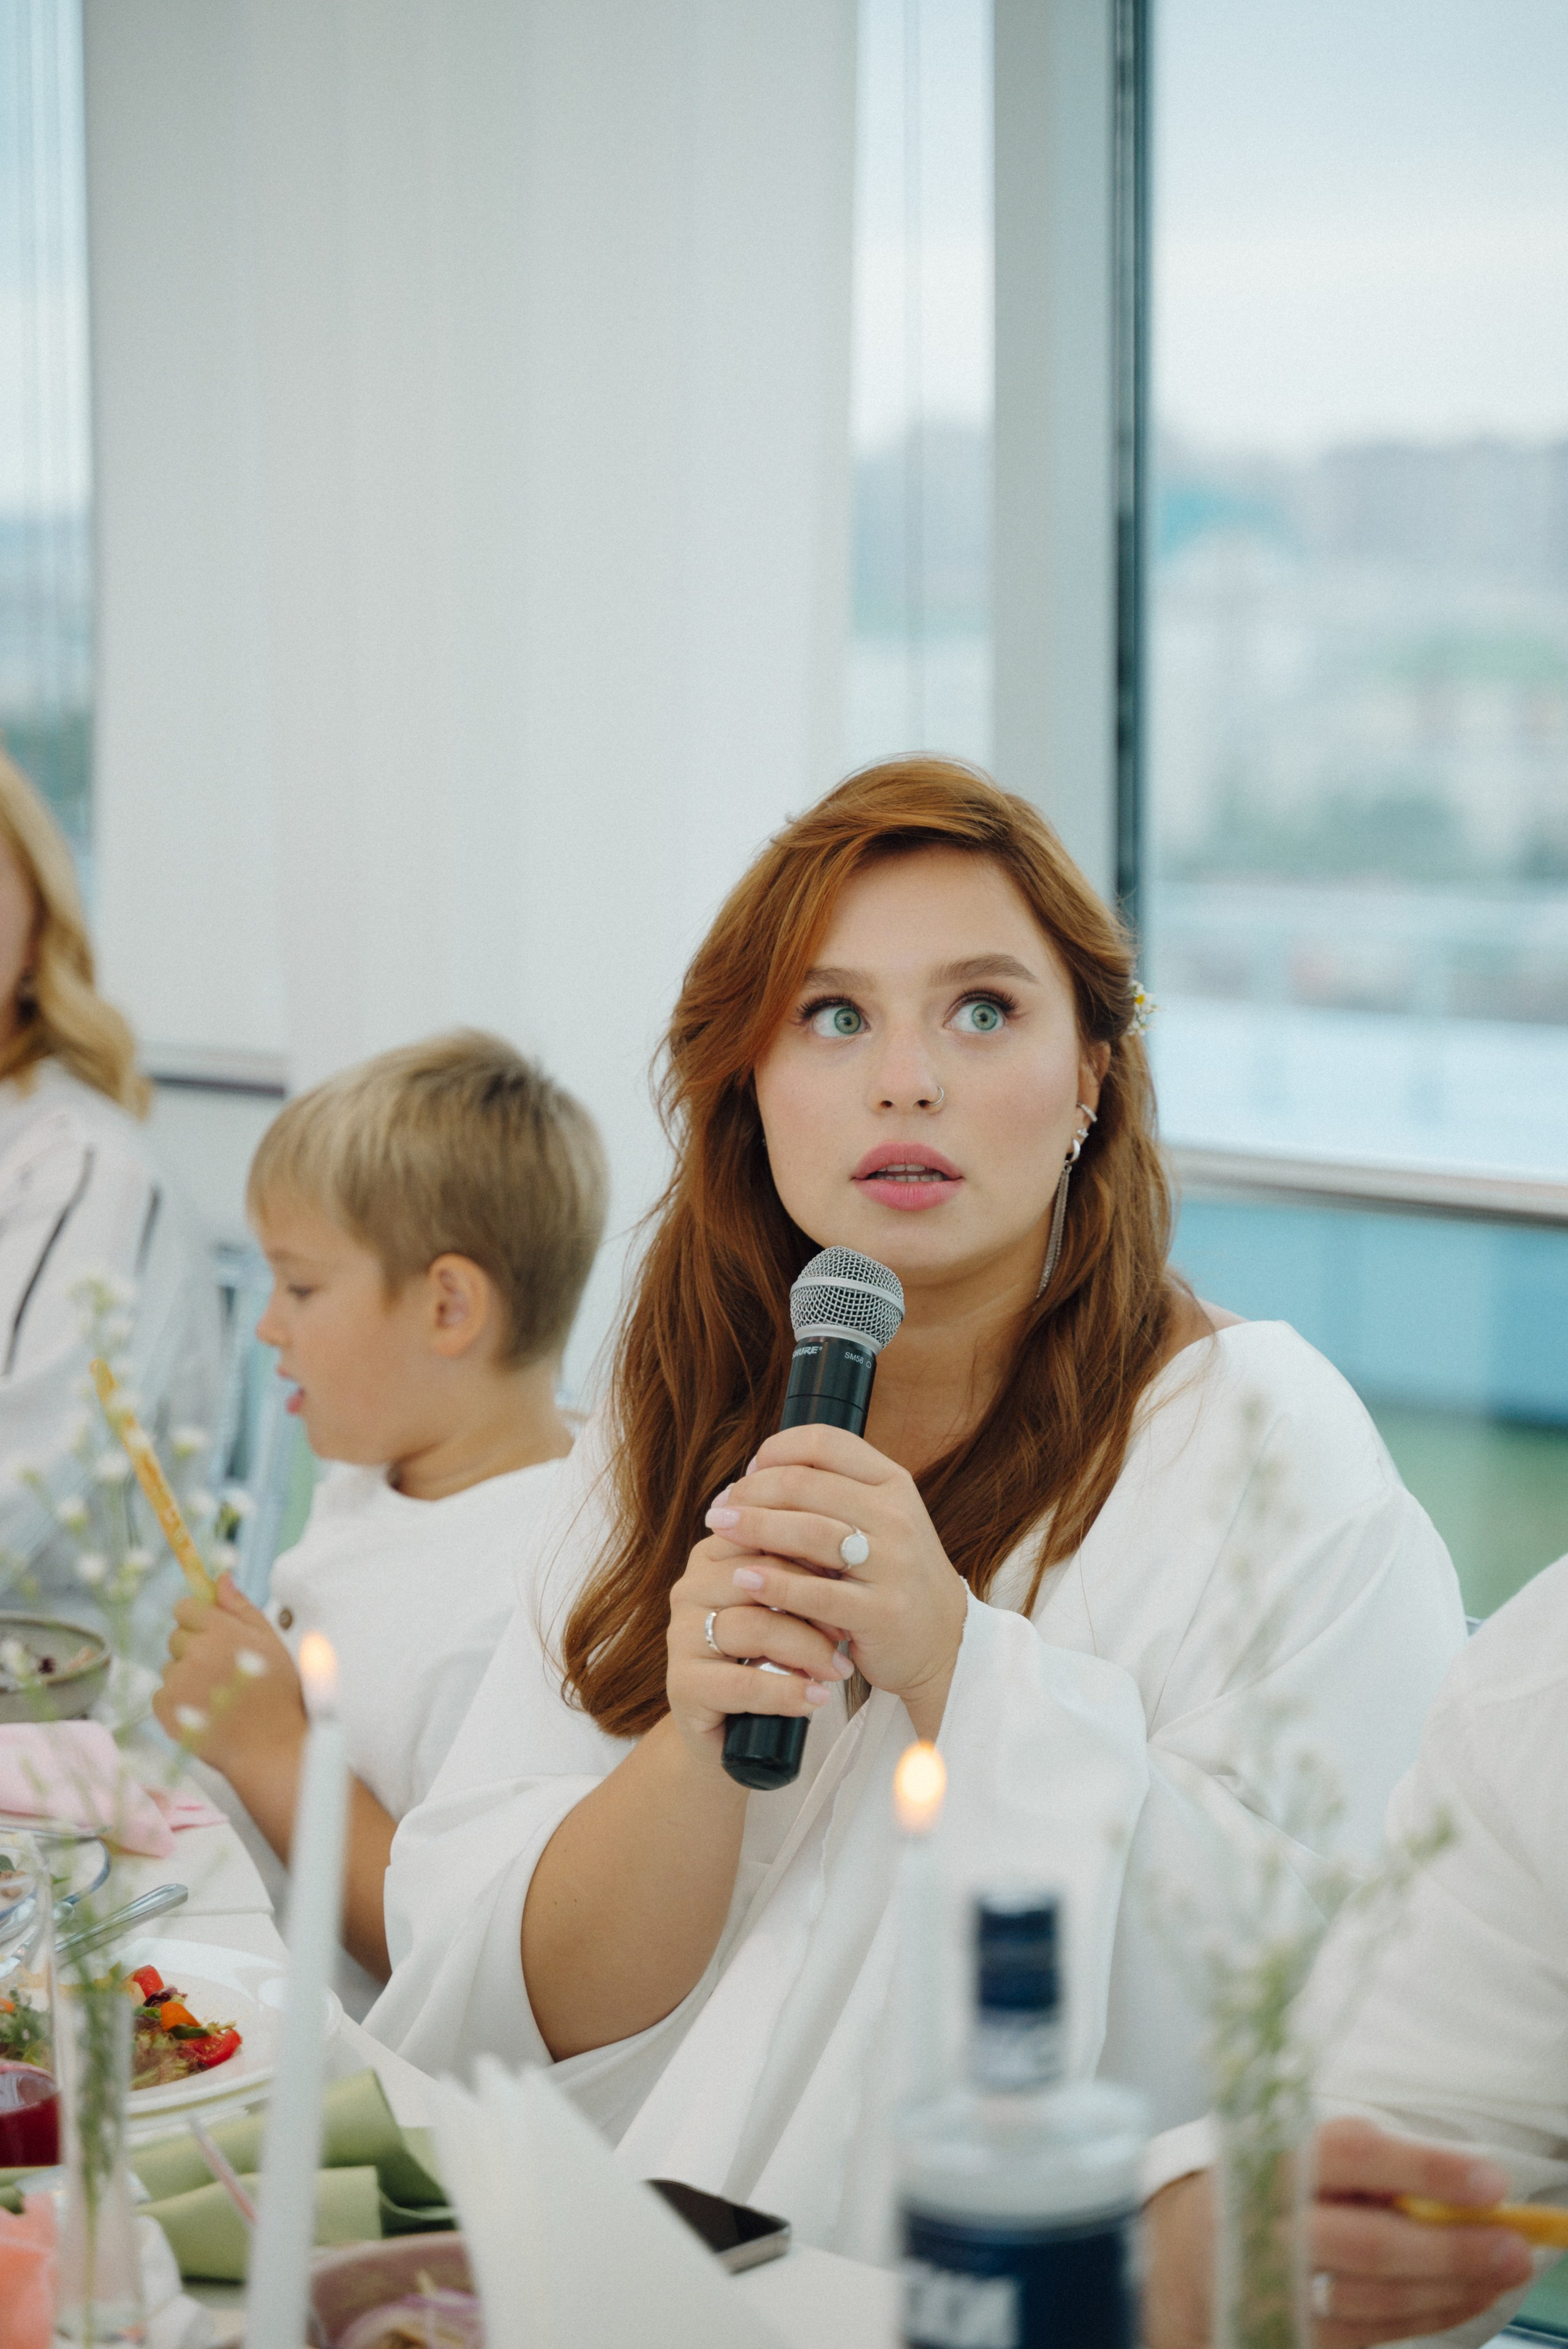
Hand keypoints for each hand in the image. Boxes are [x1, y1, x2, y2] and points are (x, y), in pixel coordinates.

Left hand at [153, 1573, 305, 1776]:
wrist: (270, 1746)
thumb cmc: (277, 1693)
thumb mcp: (270, 1642)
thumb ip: (242, 1608)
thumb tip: (219, 1578)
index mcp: (222, 1631)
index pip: (185, 1608)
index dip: (197, 1619)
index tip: (211, 1634)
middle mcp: (196, 1653)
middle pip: (176, 1637)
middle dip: (193, 1649)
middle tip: (221, 1671)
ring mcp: (178, 1682)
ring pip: (170, 1667)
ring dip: (187, 1676)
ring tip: (217, 1695)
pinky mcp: (166, 1709)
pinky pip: (162, 1694)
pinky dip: (177, 1701)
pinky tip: (203, 1711)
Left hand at [673, 1424, 967, 1751]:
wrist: (945, 1641)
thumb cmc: (892, 1575)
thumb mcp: (876, 1520)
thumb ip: (830, 1495)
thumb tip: (754, 1475)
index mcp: (892, 1483)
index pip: (825, 1443)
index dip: (777, 1450)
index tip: (750, 1473)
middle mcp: (896, 1517)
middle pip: (806, 1484)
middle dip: (752, 1492)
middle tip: (720, 1507)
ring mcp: (892, 1565)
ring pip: (809, 1532)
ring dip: (754, 1527)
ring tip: (719, 1529)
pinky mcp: (881, 1613)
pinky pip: (816, 1593)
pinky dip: (773, 1582)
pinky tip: (743, 1576)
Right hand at [1143, 2119, 1535, 2348]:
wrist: (1195, 2247)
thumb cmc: (1280, 2185)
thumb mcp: (1311, 2150)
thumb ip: (1377, 2162)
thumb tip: (1474, 2189)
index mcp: (1274, 2154)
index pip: (1353, 2154)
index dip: (1425, 2167)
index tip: (1493, 2179)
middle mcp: (1268, 2217)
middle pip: (1368, 2241)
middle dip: (1450, 2249)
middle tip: (1514, 2247)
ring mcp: (1273, 2280)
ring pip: (1373, 2297)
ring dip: (1449, 2288)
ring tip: (1502, 2271)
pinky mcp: (1286, 2327)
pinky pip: (1369, 2333)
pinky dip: (1427, 2316)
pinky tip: (1465, 2297)